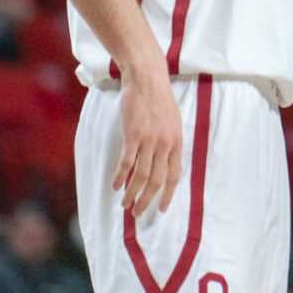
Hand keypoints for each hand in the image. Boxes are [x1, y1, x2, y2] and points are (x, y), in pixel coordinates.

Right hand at [114, 70, 182, 216]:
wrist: (147, 79)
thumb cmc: (159, 99)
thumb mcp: (173, 121)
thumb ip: (170, 142)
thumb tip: (164, 161)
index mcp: (177, 142)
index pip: (174, 176)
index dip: (167, 194)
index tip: (161, 209)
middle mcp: (166, 144)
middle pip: (157, 180)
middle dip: (147, 200)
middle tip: (138, 212)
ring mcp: (150, 140)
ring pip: (141, 176)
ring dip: (132, 193)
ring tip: (125, 205)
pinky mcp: (133, 135)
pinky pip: (126, 163)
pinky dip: (120, 177)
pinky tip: (115, 186)